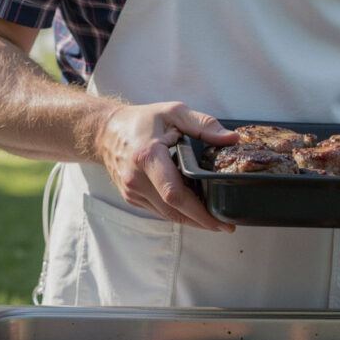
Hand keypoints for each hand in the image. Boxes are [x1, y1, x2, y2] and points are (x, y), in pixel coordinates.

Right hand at [95, 101, 238, 230]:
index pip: (174, 194)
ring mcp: (132, 191)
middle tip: (225, 226)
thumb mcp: (175, 113)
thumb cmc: (142, 120)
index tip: (221, 222)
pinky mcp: (131, 197)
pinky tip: (192, 209)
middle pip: (173, 211)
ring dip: (190, 220)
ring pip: (166, 215)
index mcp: (148, 157)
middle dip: (201, 222)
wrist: (107, 131)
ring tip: (213, 219)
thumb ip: (205, 125)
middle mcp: (137, 179)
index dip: (199, 213)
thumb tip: (232, 139)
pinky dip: (177, 212)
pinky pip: (159, 211)